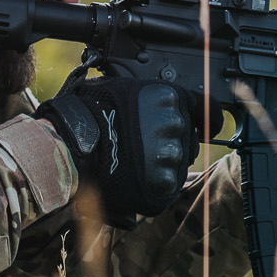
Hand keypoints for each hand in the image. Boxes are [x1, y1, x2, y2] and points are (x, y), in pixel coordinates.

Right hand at [37, 77, 199, 220]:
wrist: (68, 147)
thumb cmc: (85, 114)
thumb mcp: (122, 88)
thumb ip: (153, 101)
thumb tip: (170, 108)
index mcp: (168, 97)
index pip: (204, 108)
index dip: (206, 118)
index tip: (208, 127)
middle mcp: (175, 125)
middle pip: (187, 140)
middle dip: (169, 145)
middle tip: (137, 148)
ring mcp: (171, 156)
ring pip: (176, 165)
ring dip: (159, 166)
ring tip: (129, 164)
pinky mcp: (162, 185)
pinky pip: (165, 188)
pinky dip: (151, 187)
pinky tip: (130, 179)